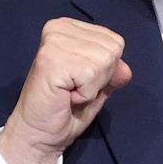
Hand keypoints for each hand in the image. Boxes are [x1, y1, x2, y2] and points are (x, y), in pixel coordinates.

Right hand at [0, 18, 131, 163]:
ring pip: (104, 61)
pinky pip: (91, 74)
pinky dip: (85, 94)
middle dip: (100, 78)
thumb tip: (125, 69)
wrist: (37, 135)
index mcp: (69, 29)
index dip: (106, 70)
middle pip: (112, 50)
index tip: (79, 81)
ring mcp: (53, 42)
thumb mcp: (96, 87)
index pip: (115, 42)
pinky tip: (65, 96)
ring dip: (91, 87)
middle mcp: (59, 28)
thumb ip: (112, 73)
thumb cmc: (64, 112)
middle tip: (73, 89)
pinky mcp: (51, 59)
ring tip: (68, 93)